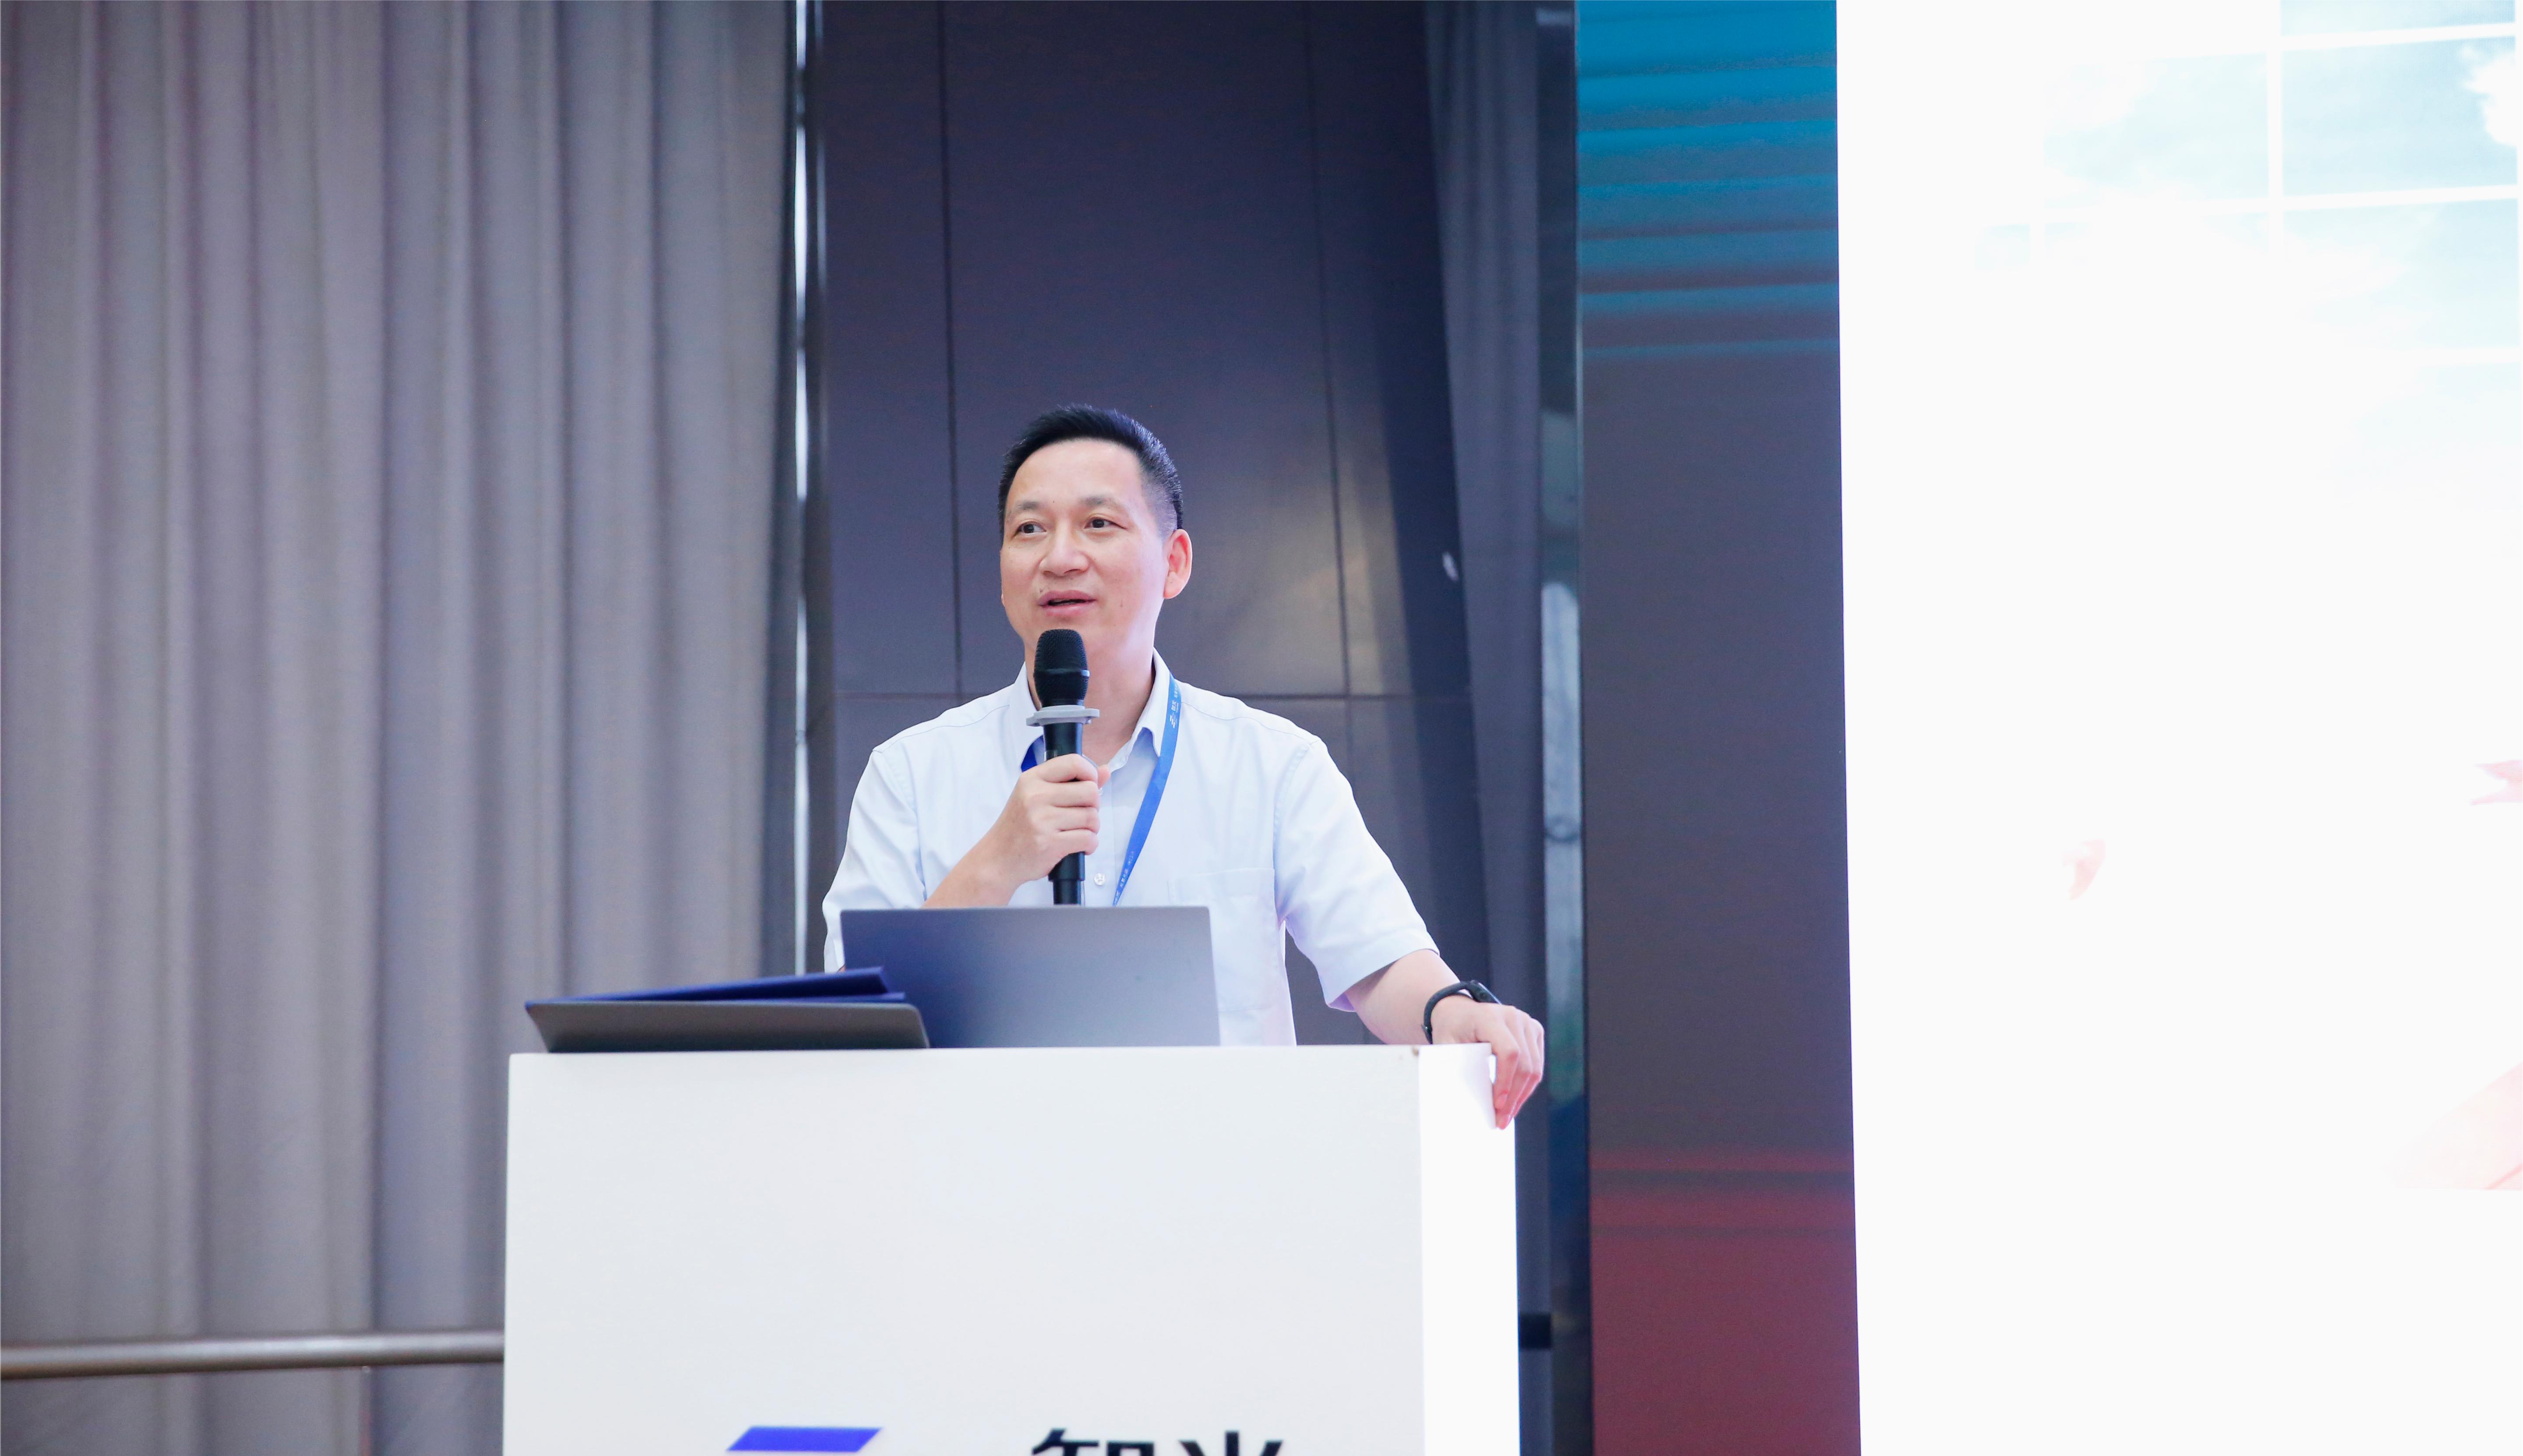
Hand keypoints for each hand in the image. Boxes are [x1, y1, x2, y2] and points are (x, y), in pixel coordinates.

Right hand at [926, 754, 1107, 907]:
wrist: (998, 859)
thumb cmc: (1019, 827)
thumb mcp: (1036, 796)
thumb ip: (1071, 782)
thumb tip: (1106, 770)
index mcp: (1032, 779)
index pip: (1074, 763)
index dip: (1091, 773)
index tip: (1089, 786)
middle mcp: (1036, 796)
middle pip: (1090, 791)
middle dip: (1094, 806)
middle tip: (1082, 815)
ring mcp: (1042, 820)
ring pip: (1092, 817)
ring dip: (1092, 828)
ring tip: (1078, 832)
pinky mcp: (1050, 843)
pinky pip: (1088, 839)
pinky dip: (1090, 845)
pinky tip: (1080, 847)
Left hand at [1431, 997, 1545, 1128]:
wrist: (1459, 1012)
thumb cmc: (1451, 1029)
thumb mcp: (1445, 1044)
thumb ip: (1452, 1065)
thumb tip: (1457, 1100)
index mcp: (1490, 1017)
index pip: (1509, 1052)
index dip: (1506, 1081)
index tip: (1497, 1105)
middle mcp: (1513, 1016)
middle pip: (1525, 1063)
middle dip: (1514, 1096)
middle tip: (1502, 1121)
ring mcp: (1527, 1023)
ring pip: (1535, 1067)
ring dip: (1522, 1095)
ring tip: (1508, 1116)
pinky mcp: (1534, 1031)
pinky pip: (1537, 1064)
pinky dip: (1526, 1086)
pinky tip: (1514, 1101)